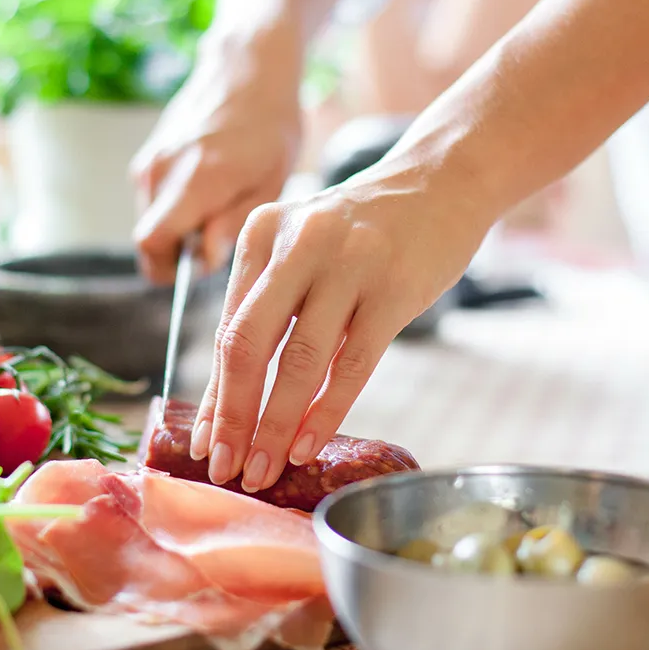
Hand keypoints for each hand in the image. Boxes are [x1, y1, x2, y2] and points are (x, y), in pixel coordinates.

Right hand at [131, 27, 302, 283]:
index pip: (151, 243)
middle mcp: (161, 170)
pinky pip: (154, 200)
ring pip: (152, 220)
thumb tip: (204, 260)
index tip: (201, 265)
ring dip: (180, 227)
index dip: (170, 269)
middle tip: (221, 234)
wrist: (247, 69)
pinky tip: (208, 186)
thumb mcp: (270, 182)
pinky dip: (176, 206)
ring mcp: (149, 161)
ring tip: (220, 203)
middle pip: (149, 238)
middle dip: (180, 251)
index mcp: (194, 180)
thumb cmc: (270, 127)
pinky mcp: (148, 156)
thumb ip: (233, 223)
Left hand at [187, 146, 489, 491]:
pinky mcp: (393, 289)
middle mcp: (297, 245)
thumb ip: (270, 305)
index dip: (215, 394)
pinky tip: (308, 444)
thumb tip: (234, 396)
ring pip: (299, 362)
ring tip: (265, 470)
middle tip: (226, 468)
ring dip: (276, 426)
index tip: (206, 443)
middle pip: (249, 345)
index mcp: (261, 235)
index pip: (228, 330)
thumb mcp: (303, 246)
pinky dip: (325, 412)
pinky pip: (351, 365)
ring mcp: (347, 265)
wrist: (442, 180)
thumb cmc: (365, 228)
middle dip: (233, 417)